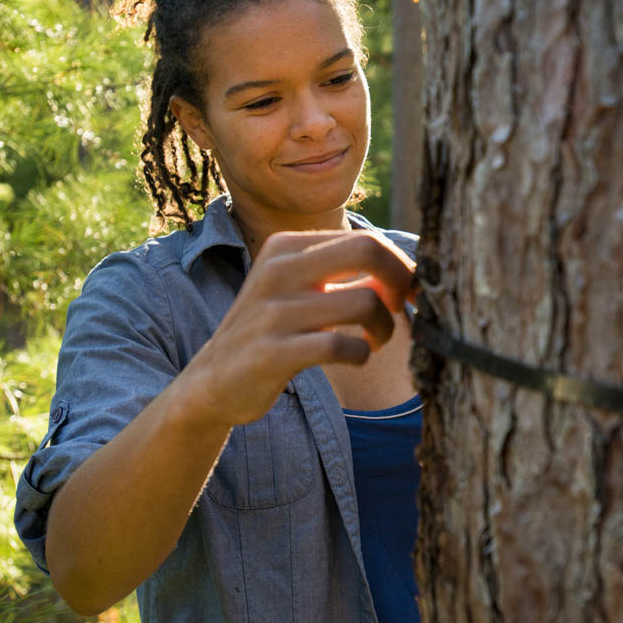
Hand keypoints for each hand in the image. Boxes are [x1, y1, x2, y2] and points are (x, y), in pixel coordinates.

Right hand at [172, 230, 415, 429]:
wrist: (212, 383)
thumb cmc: (271, 333)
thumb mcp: (295, 289)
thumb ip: (340, 272)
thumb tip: (405, 270)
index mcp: (284, 247)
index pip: (364, 239)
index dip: (400, 265)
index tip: (410, 292)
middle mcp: (277, 270)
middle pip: (368, 251)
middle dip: (400, 280)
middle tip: (403, 308)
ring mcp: (273, 312)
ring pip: (364, 301)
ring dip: (383, 328)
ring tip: (374, 340)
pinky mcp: (273, 352)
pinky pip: (342, 345)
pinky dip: (361, 354)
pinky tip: (355, 357)